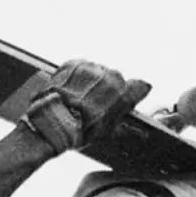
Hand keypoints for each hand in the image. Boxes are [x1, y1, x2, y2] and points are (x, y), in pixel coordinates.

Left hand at [20, 59, 151, 152]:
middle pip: (115, 79)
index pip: (140, 87)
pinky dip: (77, 77)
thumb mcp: (107, 131)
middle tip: (95, 104)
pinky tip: (71, 91)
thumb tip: (143, 132)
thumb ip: (126, 122)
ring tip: (79, 98)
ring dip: (92, 82)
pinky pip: (80, 68)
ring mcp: (91, 68)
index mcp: (122, 93)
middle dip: (108, 89)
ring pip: (97, 73)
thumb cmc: (80, 130)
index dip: (135, 93)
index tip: (132, 96)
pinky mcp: (74, 63)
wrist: (52, 120)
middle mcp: (110, 76)